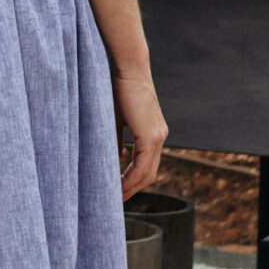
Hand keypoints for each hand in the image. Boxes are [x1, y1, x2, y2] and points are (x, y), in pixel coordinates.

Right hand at [113, 67, 167, 199]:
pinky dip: (130, 179)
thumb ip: (115, 139)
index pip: (146, 164)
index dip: (132, 181)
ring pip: (147, 173)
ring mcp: (158, 137)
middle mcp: (160, 136)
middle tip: (115, 201)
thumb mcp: (114, 118)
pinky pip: (141, 166)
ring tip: (114, 198)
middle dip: (132, 189)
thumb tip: (109, 158)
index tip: (117, 191)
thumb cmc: (117, 87)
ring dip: (131, 188)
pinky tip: (117, 186)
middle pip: (149, 174)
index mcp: (153, 132)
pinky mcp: (151, 136)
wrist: (127, 67)